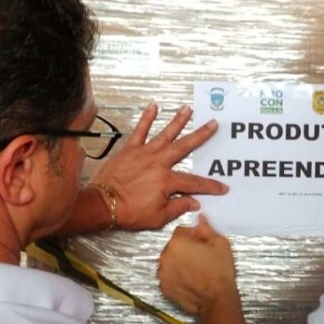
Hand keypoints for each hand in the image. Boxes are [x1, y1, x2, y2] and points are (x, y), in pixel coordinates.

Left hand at [90, 103, 227, 230]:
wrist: (101, 204)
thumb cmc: (128, 212)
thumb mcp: (157, 217)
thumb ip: (177, 207)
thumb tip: (194, 202)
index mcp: (167, 181)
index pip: (194, 183)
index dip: (210, 186)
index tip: (222, 188)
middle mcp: (158, 163)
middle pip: (184, 147)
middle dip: (200, 136)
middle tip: (212, 124)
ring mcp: (144, 153)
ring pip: (165, 134)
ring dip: (177, 121)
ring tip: (188, 109)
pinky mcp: (129, 149)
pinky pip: (139, 131)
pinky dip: (146, 118)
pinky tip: (153, 106)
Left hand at [158, 216, 238, 316]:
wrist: (216, 299)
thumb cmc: (219, 272)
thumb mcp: (219, 243)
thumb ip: (206, 229)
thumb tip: (200, 219)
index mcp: (178, 243)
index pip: (181, 231)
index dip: (193, 235)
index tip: (201, 242)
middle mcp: (166, 257)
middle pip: (173, 246)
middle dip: (185, 249)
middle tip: (201, 257)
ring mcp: (163, 273)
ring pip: (170, 261)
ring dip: (179, 262)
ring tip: (196, 270)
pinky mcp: (164, 287)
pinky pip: (168, 276)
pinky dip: (176, 277)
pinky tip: (190, 279)